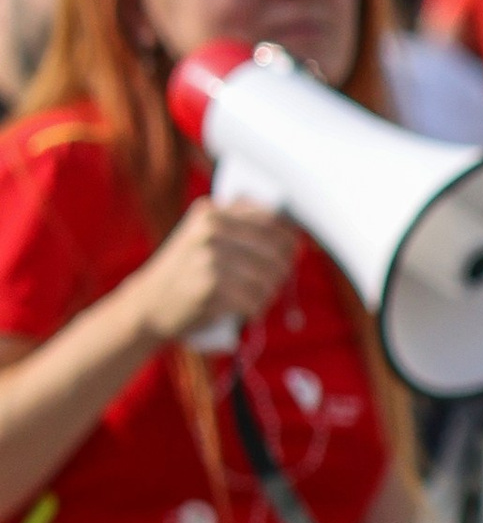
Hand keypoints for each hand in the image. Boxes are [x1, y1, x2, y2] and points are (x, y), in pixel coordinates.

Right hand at [130, 197, 299, 346]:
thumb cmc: (186, 269)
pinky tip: (250, 311)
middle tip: (276, 280)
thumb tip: (295, 235)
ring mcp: (209, 259)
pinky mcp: (210, 289)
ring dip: (270, 292)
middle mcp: (211, 231)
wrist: (148, 303)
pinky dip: (257, 309)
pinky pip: (254, 300)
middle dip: (282, 269)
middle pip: (274, 251)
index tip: (292, 252)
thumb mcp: (203, 235)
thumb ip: (239, 225)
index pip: (271, 219)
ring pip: (268, 278)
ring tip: (261, 297)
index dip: (289, 239)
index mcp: (212, 212)